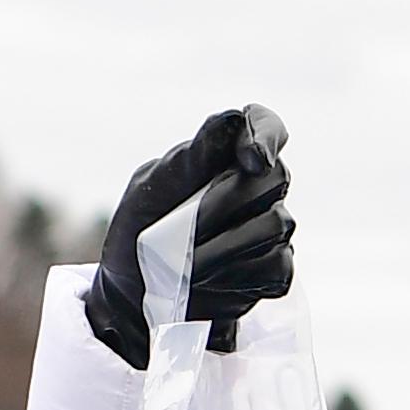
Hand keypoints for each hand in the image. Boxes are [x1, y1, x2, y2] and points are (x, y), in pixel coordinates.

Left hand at [84, 106, 294, 366]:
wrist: (133, 290)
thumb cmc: (143, 228)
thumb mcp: (152, 186)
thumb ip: (193, 156)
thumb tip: (232, 119)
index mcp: (228, 155)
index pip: (264, 125)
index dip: (265, 134)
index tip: (251, 159)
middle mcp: (259, 187)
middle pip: (274, 179)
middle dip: (226, 202)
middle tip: (184, 225)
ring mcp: (271, 228)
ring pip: (274, 226)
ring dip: (223, 246)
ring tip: (182, 265)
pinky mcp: (274, 270)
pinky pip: (275, 267)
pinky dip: (235, 277)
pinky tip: (203, 283)